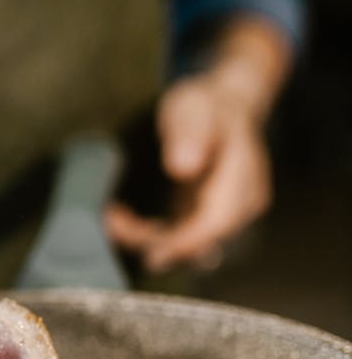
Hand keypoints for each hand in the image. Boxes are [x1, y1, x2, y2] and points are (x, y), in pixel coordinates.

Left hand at [105, 70, 272, 272]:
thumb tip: (183, 166)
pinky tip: (123, 220)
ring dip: (148, 240)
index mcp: (244, 177)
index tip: (151, 252)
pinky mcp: (208, 218)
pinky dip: (151, 235)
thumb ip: (189, 134)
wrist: (221, 107)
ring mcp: (227, 214)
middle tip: (115, 225)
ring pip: (188, 246)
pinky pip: (181, 238)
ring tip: (113, 220)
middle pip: (202, 241)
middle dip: (157, 242)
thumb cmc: (205, 106)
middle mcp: (242, 203)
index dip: (185, 243)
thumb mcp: (193, 109)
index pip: (218, 223)